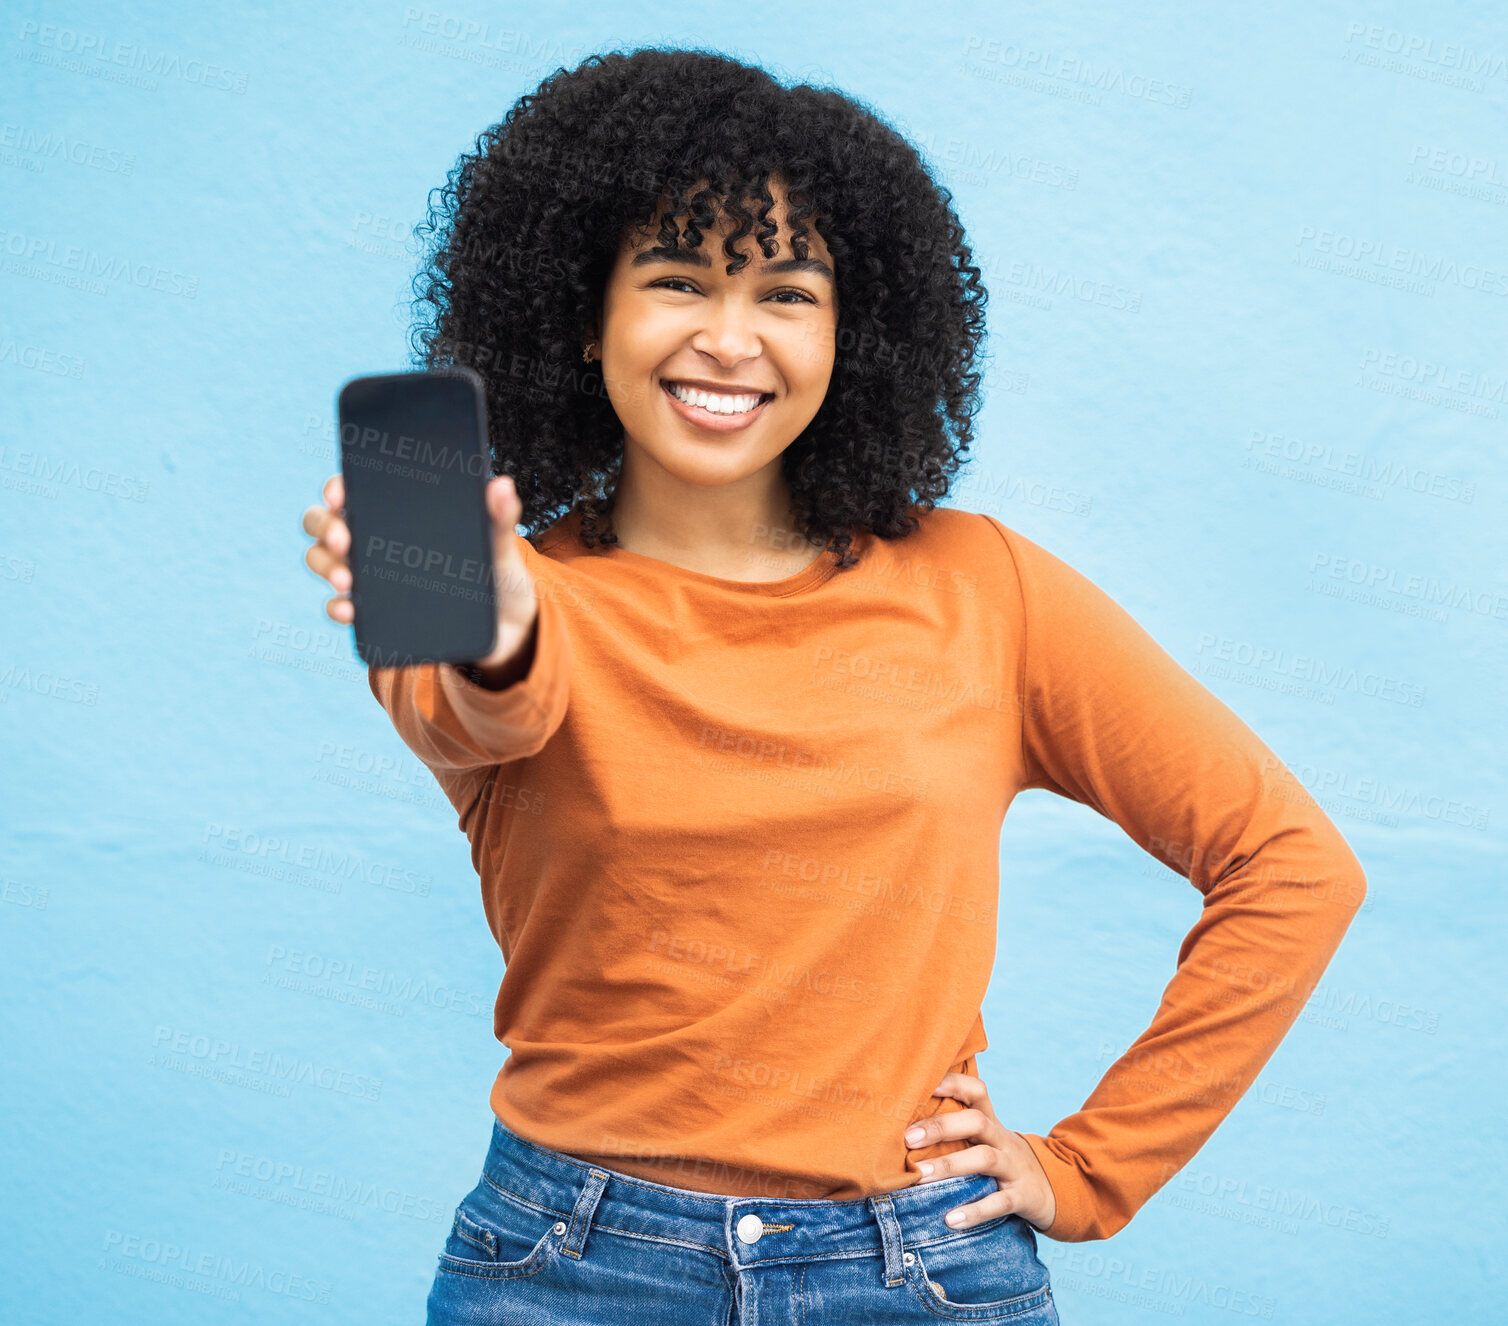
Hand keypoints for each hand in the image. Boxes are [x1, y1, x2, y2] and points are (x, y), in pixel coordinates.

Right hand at [300, 471, 538, 678]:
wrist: (508, 633)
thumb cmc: (497, 580)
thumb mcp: (501, 551)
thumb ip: (500, 520)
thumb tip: (502, 486)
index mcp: (401, 514)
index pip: (357, 489)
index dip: (338, 487)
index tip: (338, 495)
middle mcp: (377, 540)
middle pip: (326, 522)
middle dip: (325, 526)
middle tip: (344, 540)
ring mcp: (370, 576)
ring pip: (324, 559)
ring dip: (326, 565)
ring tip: (346, 580)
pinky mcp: (374, 612)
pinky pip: (340, 606)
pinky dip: (337, 607)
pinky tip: (348, 610)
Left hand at [902, 1070, 1056, 1233]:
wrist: (1050, 1187)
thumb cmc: (998, 1156)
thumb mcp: (982, 1137)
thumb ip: (951, 1127)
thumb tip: (896, 1123)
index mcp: (990, 1120)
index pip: (975, 1090)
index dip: (950, 1082)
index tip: (919, 1084)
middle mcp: (1001, 1138)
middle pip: (975, 1122)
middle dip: (941, 1127)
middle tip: (906, 1138)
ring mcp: (1013, 1166)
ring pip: (984, 1159)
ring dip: (950, 1166)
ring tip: (920, 1177)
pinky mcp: (1021, 1196)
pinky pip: (999, 1202)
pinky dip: (974, 1211)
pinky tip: (949, 1219)